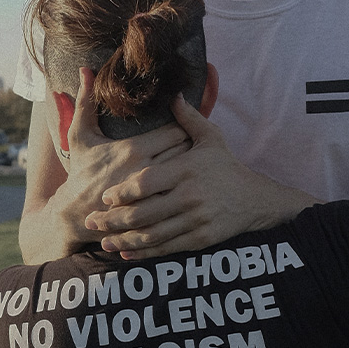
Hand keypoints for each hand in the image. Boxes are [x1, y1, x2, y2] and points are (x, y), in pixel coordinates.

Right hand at [51, 67, 190, 247]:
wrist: (75, 215)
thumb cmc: (81, 171)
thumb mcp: (79, 135)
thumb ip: (85, 102)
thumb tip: (85, 69)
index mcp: (133, 149)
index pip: (178, 130)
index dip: (186, 126)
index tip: (186, 125)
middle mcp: (147, 171)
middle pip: (188, 151)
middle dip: (195, 145)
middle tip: (199, 142)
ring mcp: (154, 194)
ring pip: (189, 174)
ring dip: (196, 166)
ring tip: (199, 162)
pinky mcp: (157, 211)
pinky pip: (184, 195)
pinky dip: (190, 187)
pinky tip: (190, 183)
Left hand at [86, 96, 318, 259]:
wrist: (256, 199)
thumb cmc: (228, 167)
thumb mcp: (212, 139)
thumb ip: (189, 119)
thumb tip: (173, 94)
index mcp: (187, 170)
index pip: (146, 182)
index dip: (123, 192)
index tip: (105, 197)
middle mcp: (190, 196)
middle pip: (143, 212)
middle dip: (114, 220)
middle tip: (92, 222)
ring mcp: (196, 220)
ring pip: (152, 234)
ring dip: (124, 240)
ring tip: (103, 242)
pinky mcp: (201, 239)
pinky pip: (166, 247)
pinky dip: (144, 253)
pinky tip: (127, 253)